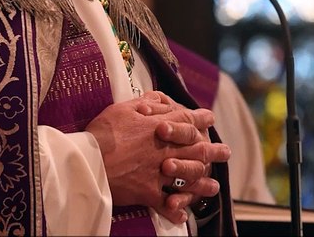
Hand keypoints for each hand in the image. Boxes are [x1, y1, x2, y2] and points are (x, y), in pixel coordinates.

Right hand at [85, 93, 230, 223]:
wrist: (87, 161)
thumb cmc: (103, 132)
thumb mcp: (123, 108)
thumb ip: (145, 104)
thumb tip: (159, 98)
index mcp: (159, 127)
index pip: (186, 120)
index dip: (200, 119)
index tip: (210, 119)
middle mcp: (164, 150)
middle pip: (196, 149)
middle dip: (213, 151)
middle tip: (226, 152)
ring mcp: (158, 172)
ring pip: (188, 177)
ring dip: (203, 182)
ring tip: (215, 186)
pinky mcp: (147, 193)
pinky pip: (165, 204)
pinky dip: (174, 210)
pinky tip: (182, 215)